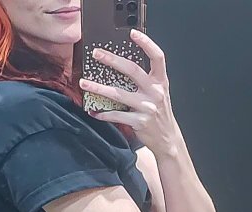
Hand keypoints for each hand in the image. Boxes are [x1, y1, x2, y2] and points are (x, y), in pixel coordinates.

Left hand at [79, 29, 177, 154]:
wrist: (167, 139)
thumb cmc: (159, 113)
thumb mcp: (158, 93)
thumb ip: (146, 80)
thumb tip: (121, 67)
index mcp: (160, 81)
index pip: (157, 57)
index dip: (146, 43)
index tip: (132, 33)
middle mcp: (155, 92)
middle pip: (132, 70)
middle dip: (112, 60)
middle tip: (96, 54)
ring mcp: (147, 107)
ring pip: (119, 94)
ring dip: (98, 88)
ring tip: (84, 83)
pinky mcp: (139, 122)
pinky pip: (117, 116)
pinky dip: (103, 114)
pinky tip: (93, 111)